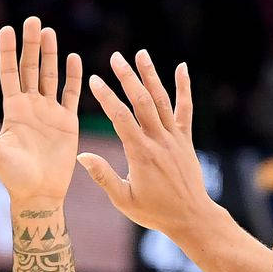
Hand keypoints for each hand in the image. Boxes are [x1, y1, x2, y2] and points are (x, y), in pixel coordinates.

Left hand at [0, 17, 81, 207]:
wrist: (39, 195)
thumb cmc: (13, 178)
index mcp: (13, 110)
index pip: (9, 73)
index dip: (7, 51)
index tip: (6, 29)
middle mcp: (30, 107)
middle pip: (30, 68)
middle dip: (31, 44)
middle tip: (33, 20)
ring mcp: (49, 113)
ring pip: (49, 76)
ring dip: (50, 54)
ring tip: (49, 32)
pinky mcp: (67, 122)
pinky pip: (70, 94)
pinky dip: (73, 76)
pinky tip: (74, 58)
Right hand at [79, 51, 212, 237]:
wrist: (190, 217)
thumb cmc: (155, 213)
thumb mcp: (124, 200)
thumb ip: (103, 177)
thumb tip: (82, 156)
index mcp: (140, 154)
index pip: (120, 118)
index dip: (107, 97)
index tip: (95, 80)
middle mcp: (158, 140)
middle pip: (141, 101)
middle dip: (127, 77)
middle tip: (115, 58)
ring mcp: (174, 138)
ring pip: (161, 100)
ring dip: (150, 75)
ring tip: (140, 54)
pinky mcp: (186, 139)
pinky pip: (185, 109)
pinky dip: (184, 87)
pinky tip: (182, 67)